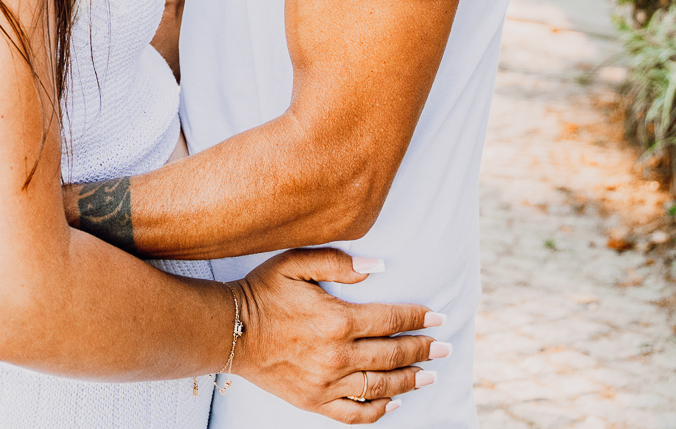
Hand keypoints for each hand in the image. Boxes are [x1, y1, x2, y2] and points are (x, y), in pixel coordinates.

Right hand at [235, 248, 445, 423]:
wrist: (230, 331)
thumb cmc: (263, 292)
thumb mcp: (296, 263)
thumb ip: (339, 263)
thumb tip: (378, 266)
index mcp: (337, 320)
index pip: (389, 319)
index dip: (417, 317)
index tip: (437, 317)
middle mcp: (337, 356)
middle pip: (392, 354)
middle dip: (423, 349)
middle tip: (445, 347)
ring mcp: (326, 384)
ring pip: (380, 386)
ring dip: (410, 381)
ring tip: (430, 375)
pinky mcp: (314, 402)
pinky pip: (354, 414)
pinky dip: (378, 412)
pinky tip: (393, 405)